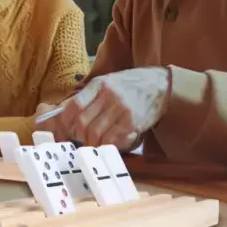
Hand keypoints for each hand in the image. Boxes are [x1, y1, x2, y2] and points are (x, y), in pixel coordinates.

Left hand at [49, 68, 169, 149]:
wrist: (160, 85)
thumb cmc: (130, 84)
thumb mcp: (108, 81)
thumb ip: (91, 95)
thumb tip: (70, 113)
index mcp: (99, 84)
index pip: (75, 105)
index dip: (66, 120)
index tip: (66, 127)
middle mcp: (109, 96)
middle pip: (84, 122)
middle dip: (78, 135)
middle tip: (80, 138)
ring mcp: (122, 110)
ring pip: (96, 133)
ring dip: (92, 142)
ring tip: (93, 143)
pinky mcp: (133, 122)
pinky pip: (113, 139)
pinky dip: (107, 144)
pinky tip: (107, 143)